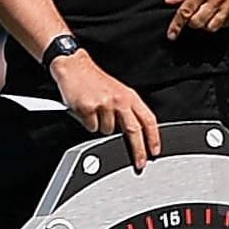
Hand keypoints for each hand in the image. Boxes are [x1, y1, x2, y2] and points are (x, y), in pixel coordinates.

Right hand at [49, 50, 160, 170]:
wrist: (73, 66)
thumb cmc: (94, 80)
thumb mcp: (117, 92)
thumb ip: (126, 110)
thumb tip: (132, 132)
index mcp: (129, 96)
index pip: (148, 119)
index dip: (154, 137)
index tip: (155, 151)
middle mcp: (120, 100)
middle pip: (133, 130)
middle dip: (138, 150)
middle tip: (139, 162)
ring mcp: (104, 104)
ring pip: (107, 131)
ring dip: (100, 127)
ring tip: (94, 113)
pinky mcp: (88, 108)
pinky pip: (91, 127)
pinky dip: (87, 123)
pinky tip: (85, 111)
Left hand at [166, 0, 228, 38]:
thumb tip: (171, 1)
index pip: (185, 12)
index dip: (176, 26)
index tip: (171, 35)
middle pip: (197, 23)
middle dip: (191, 23)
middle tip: (192, 15)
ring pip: (212, 27)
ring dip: (205, 24)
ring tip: (205, 14)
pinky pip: (226, 23)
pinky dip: (219, 21)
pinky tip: (218, 12)